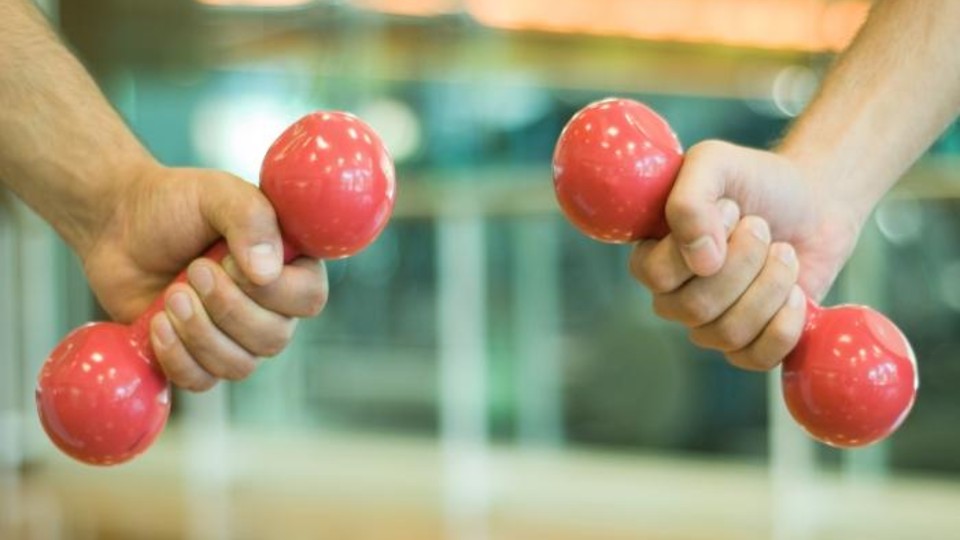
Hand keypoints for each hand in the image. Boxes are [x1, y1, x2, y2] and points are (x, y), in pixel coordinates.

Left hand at [81, 161, 327, 390]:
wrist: (119, 224)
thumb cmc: (175, 203)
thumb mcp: (217, 194)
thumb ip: (251, 220)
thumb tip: (266, 273)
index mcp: (289, 265)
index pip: (309, 299)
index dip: (272, 291)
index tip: (229, 259)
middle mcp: (271, 307)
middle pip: (274, 338)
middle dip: (226, 308)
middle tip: (193, 271)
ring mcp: (235, 337)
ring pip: (239, 365)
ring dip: (200, 333)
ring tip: (171, 296)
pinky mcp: (197, 357)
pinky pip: (203, 382)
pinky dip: (177, 357)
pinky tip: (157, 322)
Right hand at [629, 141, 863, 369]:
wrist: (816, 201)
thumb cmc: (758, 181)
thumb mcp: (715, 164)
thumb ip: (690, 200)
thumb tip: (701, 260)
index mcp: (654, 255)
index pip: (657, 275)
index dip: (701, 244)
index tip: (733, 206)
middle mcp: (676, 296)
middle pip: (695, 309)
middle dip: (744, 262)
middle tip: (763, 228)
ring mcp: (712, 325)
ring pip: (728, 333)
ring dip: (771, 285)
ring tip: (783, 252)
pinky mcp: (752, 345)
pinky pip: (756, 358)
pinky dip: (786, 324)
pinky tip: (797, 293)